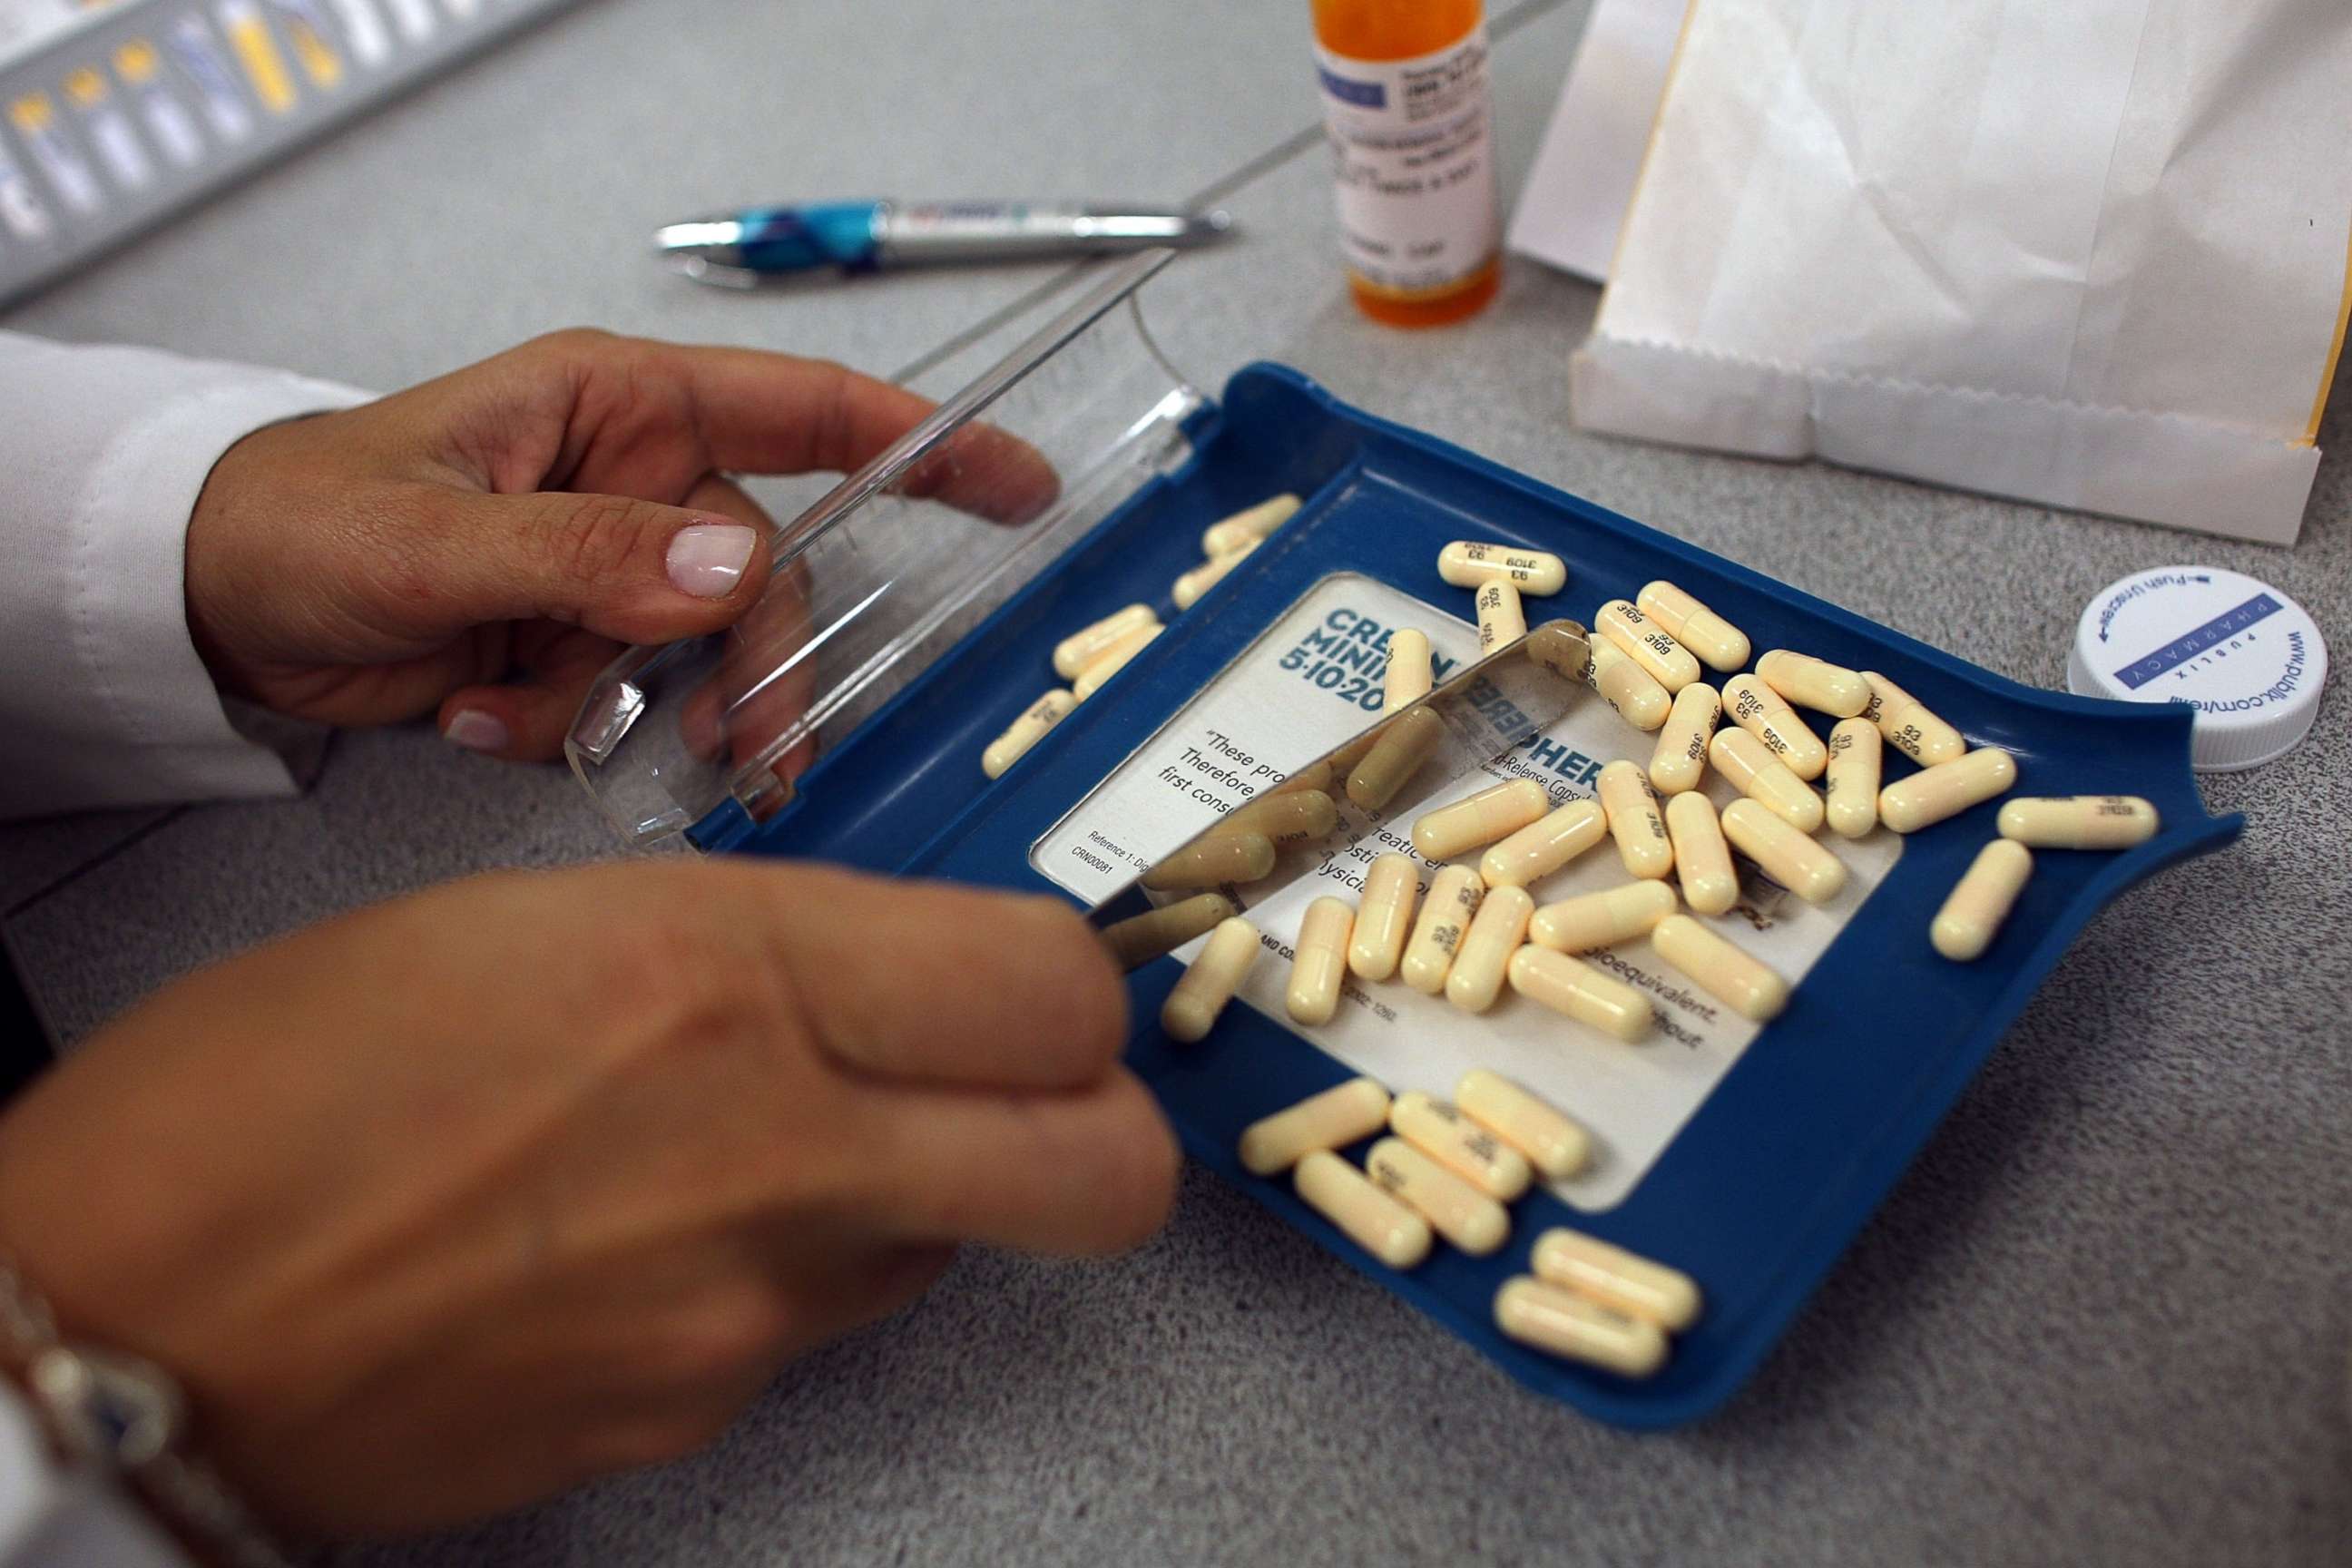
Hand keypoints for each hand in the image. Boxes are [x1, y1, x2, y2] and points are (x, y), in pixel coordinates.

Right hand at [0, 860, 1170, 1538]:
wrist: (120, 1328)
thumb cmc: (262, 1096)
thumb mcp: (530, 918)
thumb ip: (745, 940)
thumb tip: (879, 975)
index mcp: (724, 976)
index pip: (1051, 984)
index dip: (1066, 979)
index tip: (1023, 971)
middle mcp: (772, 1150)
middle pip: (1107, 1167)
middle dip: (1094, 1118)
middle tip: (1016, 1077)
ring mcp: (745, 1311)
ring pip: (960, 1248)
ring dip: (918, 1189)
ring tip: (759, 1140)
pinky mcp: (693, 1415)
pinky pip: (817, 1327)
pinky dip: (785, 1273)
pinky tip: (655, 1232)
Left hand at [185, 329, 1054, 760]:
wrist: (207, 606)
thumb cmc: (295, 517)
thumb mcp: (432, 534)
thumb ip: (581, 553)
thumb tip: (731, 573)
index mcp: (620, 408)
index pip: (808, 411)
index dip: (924, 442)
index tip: (1016, 485)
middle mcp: (635, 484)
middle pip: (767, 583)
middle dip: (753, 671)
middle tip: (747, 754)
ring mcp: (611, 571)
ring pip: (706, 660)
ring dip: (646, 714)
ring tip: (559, 732)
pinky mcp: (579, 647)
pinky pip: (635, 707)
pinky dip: (570, 734)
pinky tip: (480, 719)